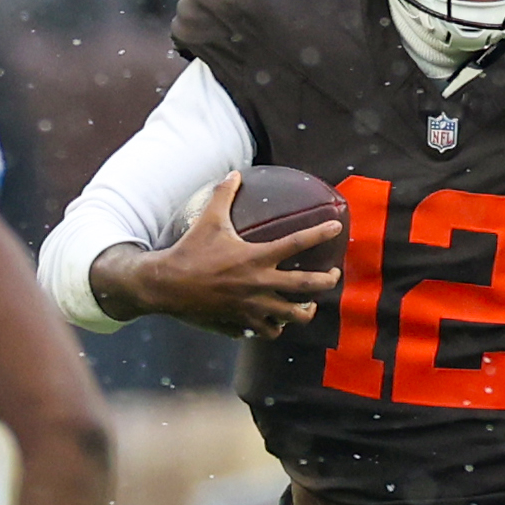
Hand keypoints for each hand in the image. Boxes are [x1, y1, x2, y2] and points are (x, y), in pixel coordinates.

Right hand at [92, 173, 340, 337]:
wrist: (166, 285)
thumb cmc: (189, 251)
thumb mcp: (208, 220)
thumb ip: (224, 196)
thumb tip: (234, 173)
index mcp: (256, 257)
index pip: (297, 244)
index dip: (320, 234)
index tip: (337, 227)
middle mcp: (260, 284)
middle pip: (307, 286)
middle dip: (327, 281)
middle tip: (334, 275)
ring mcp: (252, 307)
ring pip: (293, 316)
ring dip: (306, 311)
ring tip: (309, 306)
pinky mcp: (241, 323)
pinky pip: (268, 331)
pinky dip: (276, 327)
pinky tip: (276, 321)